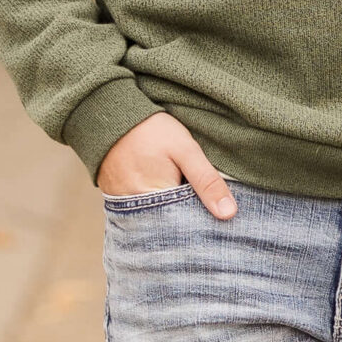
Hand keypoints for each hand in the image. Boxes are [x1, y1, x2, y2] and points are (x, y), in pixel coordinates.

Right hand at [97, 112, 236, 219]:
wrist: (112, 113)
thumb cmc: (151, 130)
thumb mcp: (186, 150)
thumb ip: (207, 181)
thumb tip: (229, 214)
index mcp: (154, 202)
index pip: (185, 227)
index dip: (203, 221)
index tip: (216, 215)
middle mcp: (134, 210)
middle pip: (169, 227)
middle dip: (187, 219)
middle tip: (197, 199)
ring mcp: (121, 206)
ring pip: (155, 220)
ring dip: (170, 213)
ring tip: (181, 194)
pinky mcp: (115, 199)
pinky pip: (140, 211)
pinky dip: (154, 206)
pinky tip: (164, 192)